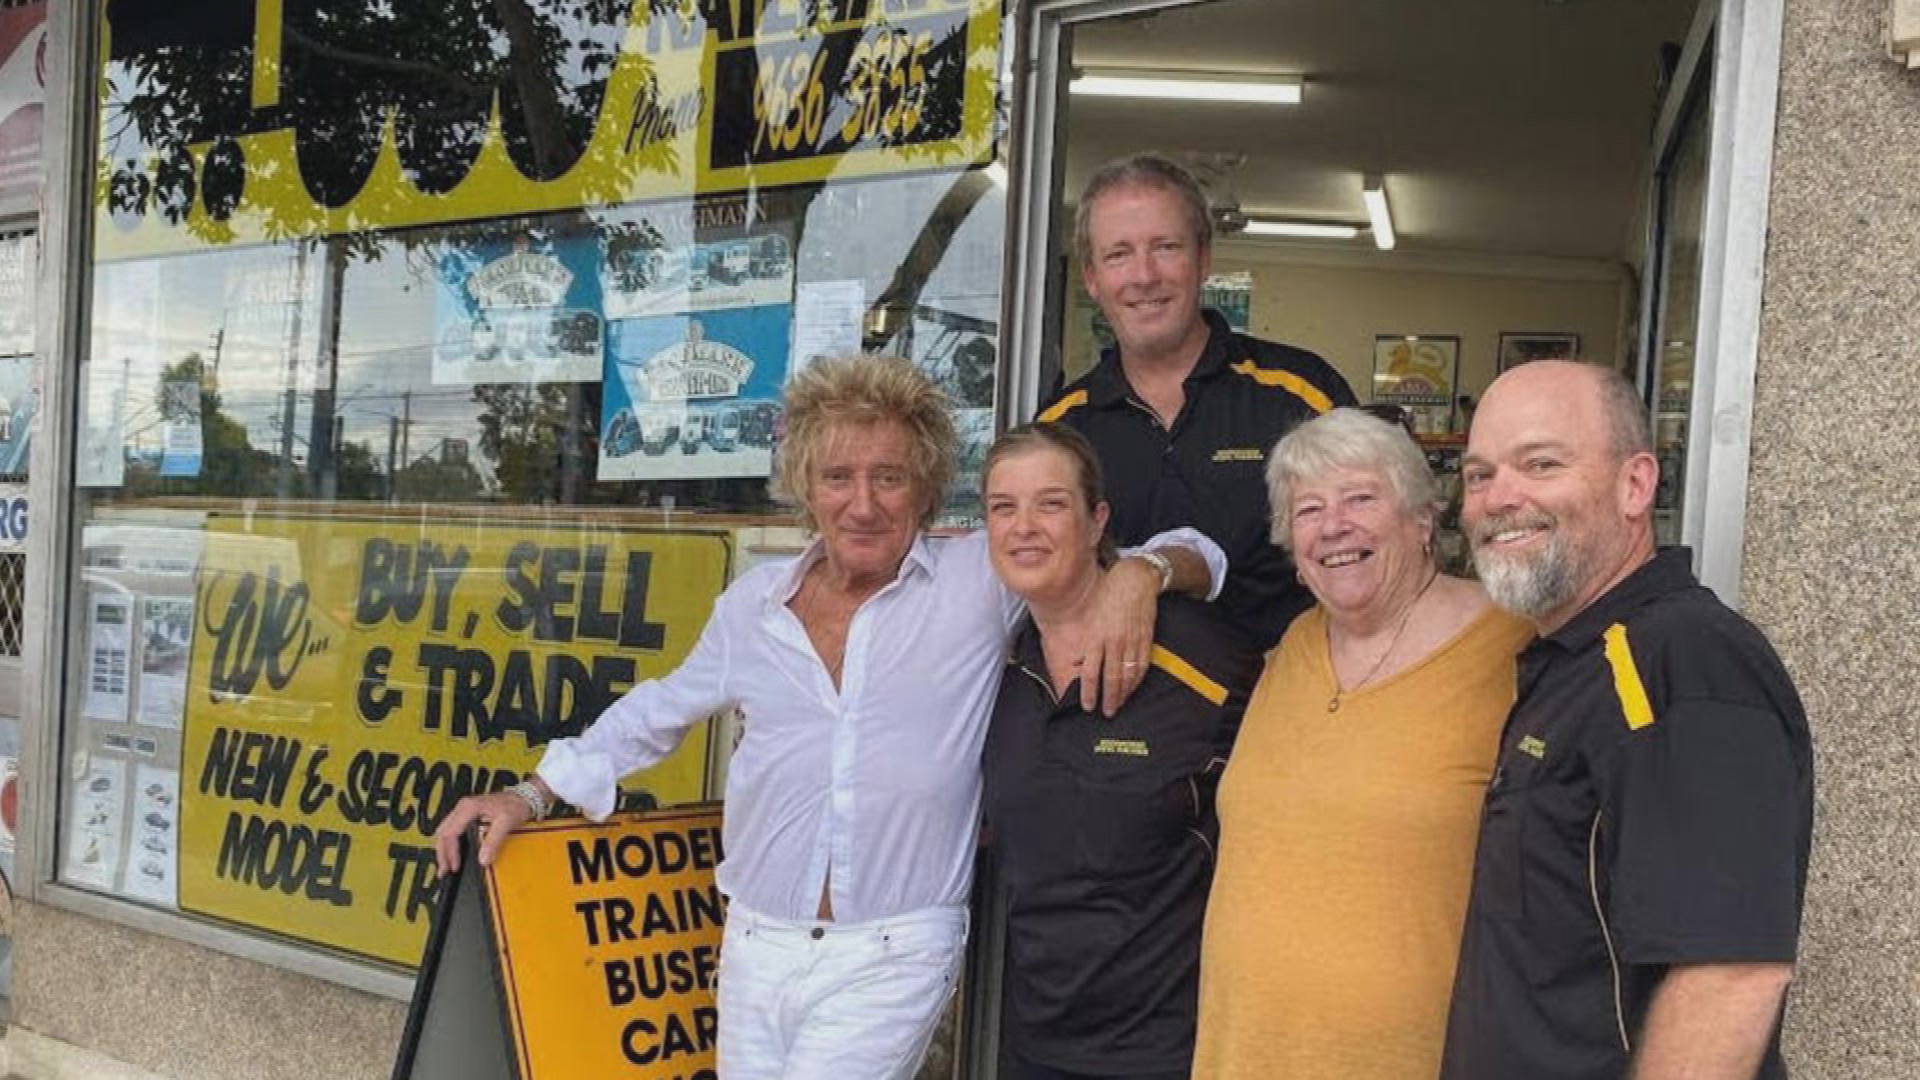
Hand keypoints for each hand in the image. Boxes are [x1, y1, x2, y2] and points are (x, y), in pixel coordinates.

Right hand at [432, 792, 532, 876]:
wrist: (524, 797)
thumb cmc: (515, 805)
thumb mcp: (505, 823)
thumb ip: (493, 842)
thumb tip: (483, 860)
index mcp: (468, 808)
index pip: (450, 833)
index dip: (450, 852)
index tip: (454, 866)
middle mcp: (463, 807)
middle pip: (443, 833)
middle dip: (442, 854)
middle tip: (445, 871)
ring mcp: (463, 810)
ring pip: (445, 831)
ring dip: (444, 850)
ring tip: (447, 866)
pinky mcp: (467, 815)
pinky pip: (452, 830)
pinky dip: (450, 844)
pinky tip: (453, 853)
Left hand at [1080, 557, 1159, 715]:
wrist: (1135, 581)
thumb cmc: (1110, 597)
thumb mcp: (1092, 618)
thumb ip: (1086, 643)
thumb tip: (1079, 663)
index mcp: (1097, 638)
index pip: (1091, 673)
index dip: (1089, 692)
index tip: (1088, 705)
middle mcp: (1114, 642)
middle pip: (1111, 679)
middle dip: (1109, 699)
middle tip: (1107, 712)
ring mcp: (1132, 642)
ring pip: (1128, 675)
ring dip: (1124, 693)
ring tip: (1119, 704)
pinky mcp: (1145, 640)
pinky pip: (1141, 666)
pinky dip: (1137, 680)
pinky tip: (1133, 687)